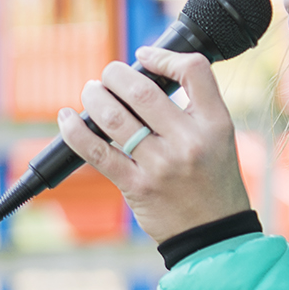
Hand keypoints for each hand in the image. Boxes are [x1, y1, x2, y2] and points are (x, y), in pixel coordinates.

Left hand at [56, 46, 251, 243]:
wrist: (214, 233)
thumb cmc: (214, 181)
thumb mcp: (221, 139)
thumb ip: (192, 110)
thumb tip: (144, 80)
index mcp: (217, 124)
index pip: (194, 71)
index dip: (164, 55)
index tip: (146, 56)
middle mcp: (190, 141)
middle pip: (142, 90)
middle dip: (115, 74)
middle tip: (109, 75)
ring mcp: (162, 165)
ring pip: (113, 117)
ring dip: (94, 96)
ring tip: (92, 92)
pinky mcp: (136, 186)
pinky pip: (96, 151)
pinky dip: (75, 129)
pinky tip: (68, 118)